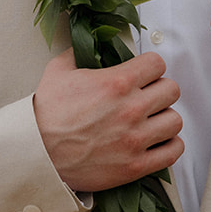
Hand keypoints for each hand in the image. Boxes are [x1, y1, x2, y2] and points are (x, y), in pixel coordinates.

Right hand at [33, 48, 183, 192]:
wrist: (35, 152)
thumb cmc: (45, 114)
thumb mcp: (58, 70)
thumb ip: (80, 53)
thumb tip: (90, 45)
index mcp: (117, 83)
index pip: (158, 64)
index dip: (150, 67)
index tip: (144, 74)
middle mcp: (131, 109)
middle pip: (171, 90)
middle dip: (159, 90)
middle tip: (147, 97)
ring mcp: (135, 139)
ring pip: (175, 121)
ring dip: (164, 119)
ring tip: (152, 121)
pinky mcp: (135, 165)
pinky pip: (173, 152)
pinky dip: (169, 146)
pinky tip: (156, 142)